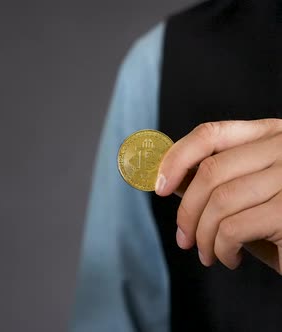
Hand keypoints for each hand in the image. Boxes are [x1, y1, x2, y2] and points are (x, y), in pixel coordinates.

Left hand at [156, 119, 281, 272]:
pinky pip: (233, 228)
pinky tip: (230, 258)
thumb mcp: (246, 196)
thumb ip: (214, 181)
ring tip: (208, 254)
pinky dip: (222, 248)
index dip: (176, 158)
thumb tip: (165, 178)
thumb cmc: (280, 228)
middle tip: (184, 239)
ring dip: (204, 235)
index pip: (210, 133)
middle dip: (187, 211)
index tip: (158, 187)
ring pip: (220, 201)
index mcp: (271, 135)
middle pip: (211, 170)